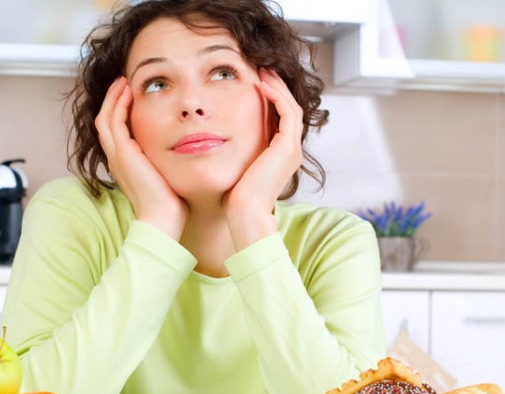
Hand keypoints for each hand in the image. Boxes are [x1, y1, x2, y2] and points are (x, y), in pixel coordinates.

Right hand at [95, 76, 186, 239]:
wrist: (163, 219)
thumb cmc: (171, 202)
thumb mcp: (167, 174)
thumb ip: (168, 160)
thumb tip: (186, 149)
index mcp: (125, 163)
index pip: (115, 129)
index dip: (120, 110)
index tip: (132, 95)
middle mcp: (117, 158)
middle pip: (105, 119)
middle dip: (114, 99)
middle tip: (124, 81)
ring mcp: (117, 155)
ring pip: (105, 117)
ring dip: (114, 96)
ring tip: (124, 81)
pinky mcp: (123, 153)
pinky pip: (114, 121)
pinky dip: (118, 104)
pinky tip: (130, 92)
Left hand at [224, 68, 303, 249]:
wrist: (242, 214)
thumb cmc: (232, 197)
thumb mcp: (233, 167)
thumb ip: (233, 150)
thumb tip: (212, 138)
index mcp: (279, 156)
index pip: (280, 118)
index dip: (269, 98)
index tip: (252, 81)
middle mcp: (290, 151)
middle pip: (288, 108)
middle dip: (275, 87)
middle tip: (260, 68)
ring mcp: (291, 150)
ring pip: (290, 106)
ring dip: (276, 86)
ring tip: (262, 70)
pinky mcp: (287, 148)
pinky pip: (287, 112)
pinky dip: (276, 96)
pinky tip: (259, 84)